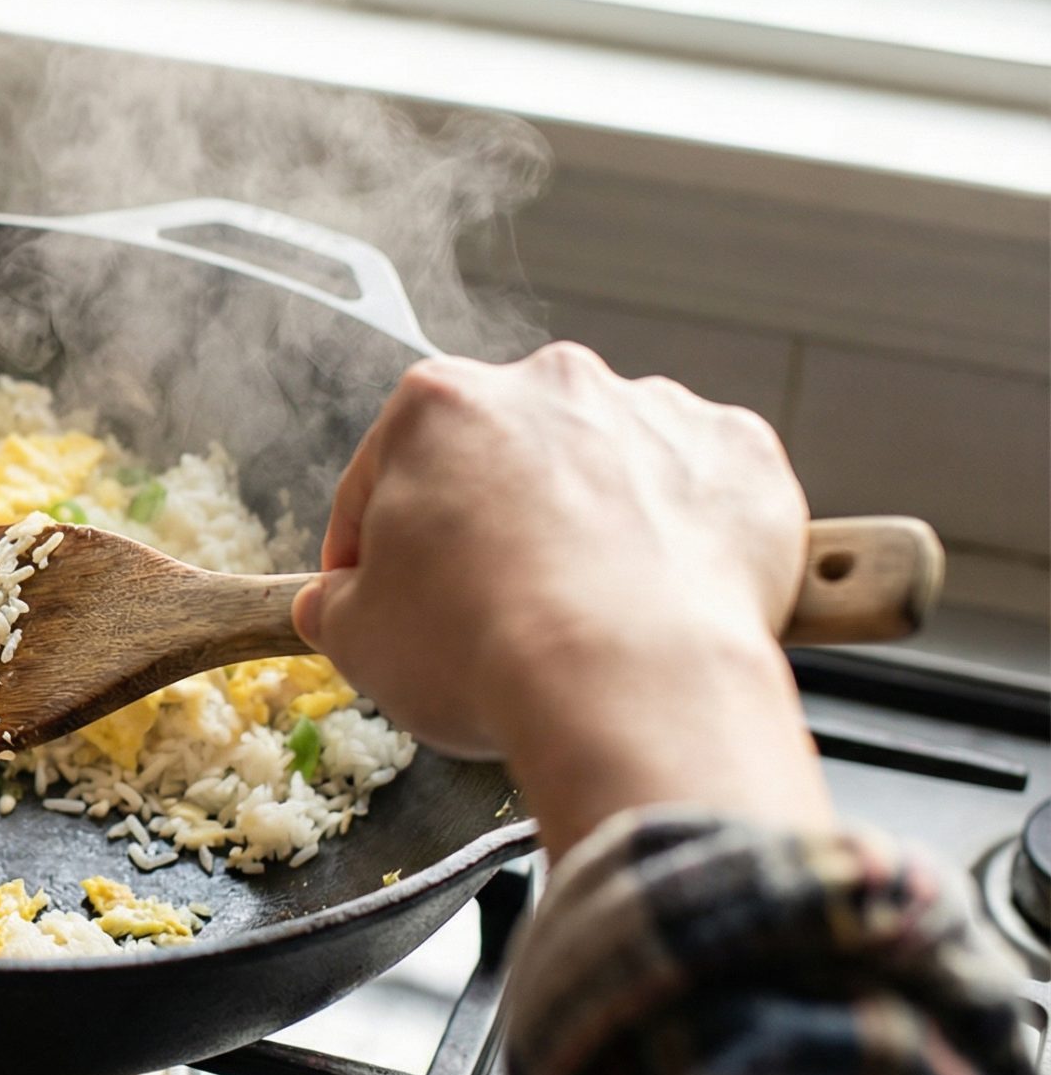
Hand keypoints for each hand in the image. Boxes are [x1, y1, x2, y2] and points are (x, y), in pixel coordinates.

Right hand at [293, 342, 828, 857]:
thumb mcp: (355, 639)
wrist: (632, 689)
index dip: (373, 546)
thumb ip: (335, 603)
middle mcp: (550, 385)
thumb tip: (335, 603)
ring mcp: (654, 413)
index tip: (383, 594)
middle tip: (492, 608)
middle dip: (492, 519)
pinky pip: (700, 490)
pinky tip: (662, 598)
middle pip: (503, 455)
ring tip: (588, 613)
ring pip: (606, 464)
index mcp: (439, 406)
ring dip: (593, 518)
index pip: (384, 474)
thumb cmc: (486, 650)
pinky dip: (684, 533)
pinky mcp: (740, 457)